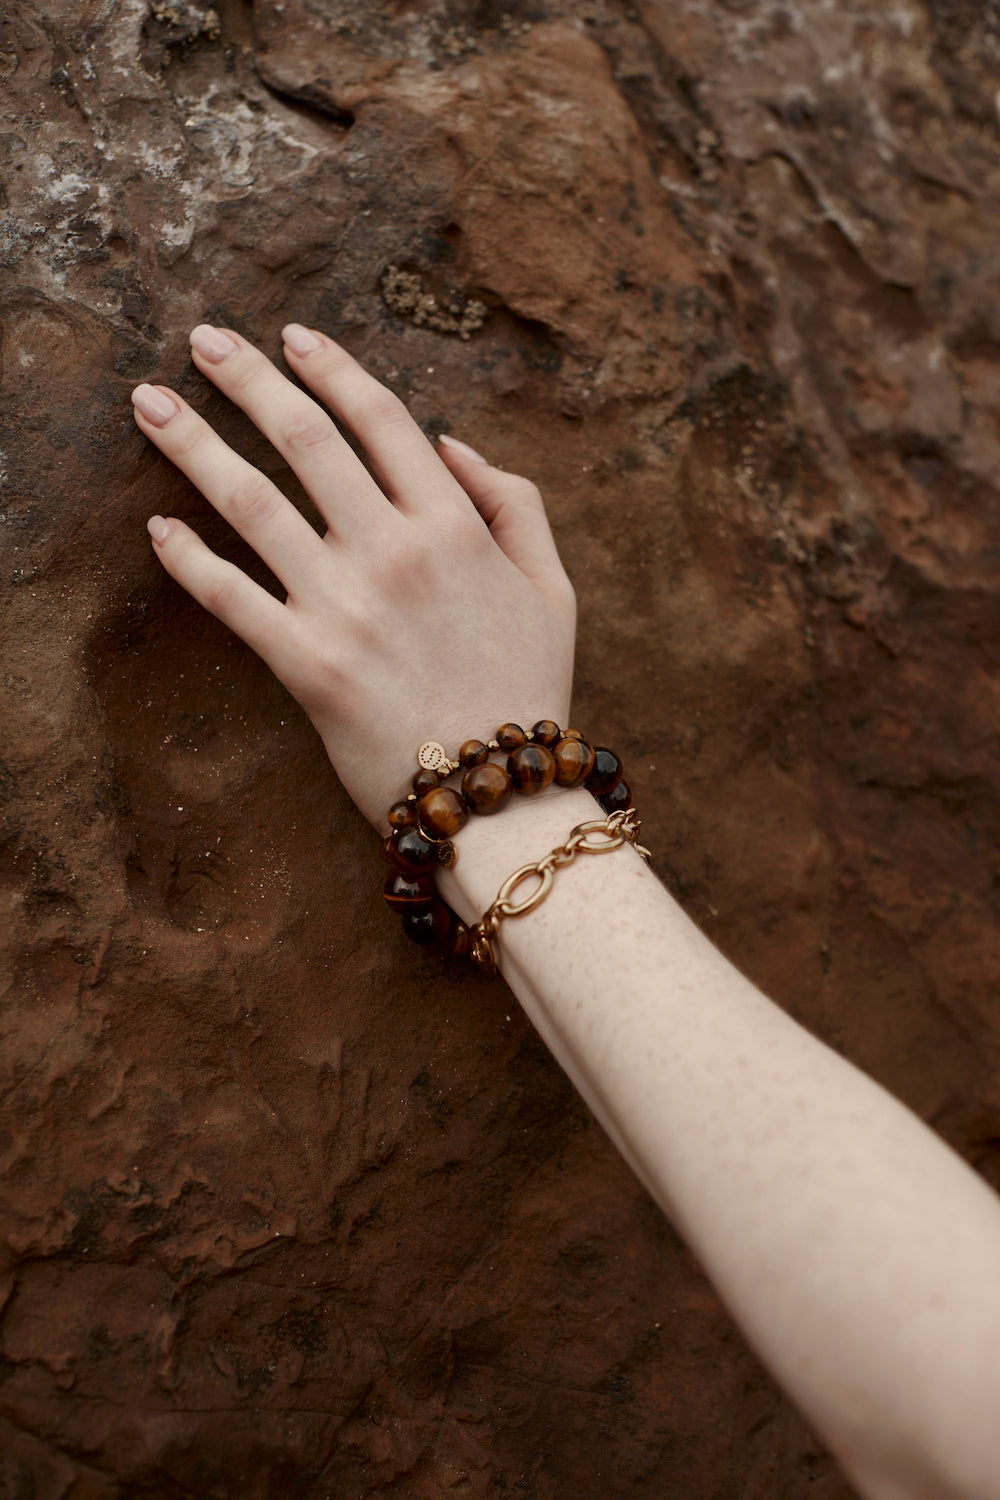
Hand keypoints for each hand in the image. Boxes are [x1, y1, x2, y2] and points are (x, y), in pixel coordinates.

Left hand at [131, 325, 575, 828]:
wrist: (501, 797)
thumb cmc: (528, 689)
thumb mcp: (554, 588)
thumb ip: (515, 504)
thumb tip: (450, 445)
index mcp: (454, 526)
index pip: (381, 420)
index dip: (333, 368)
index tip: (295, 336)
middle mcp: (394, 552)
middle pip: (305, 439)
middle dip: (247, 378)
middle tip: (203, 339)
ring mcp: (344, 608)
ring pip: (253, 504)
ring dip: (194, 445)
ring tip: (149, 404)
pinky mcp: (306, 665)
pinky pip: (232, 600)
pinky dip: (189, 561)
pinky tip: (157, 529)